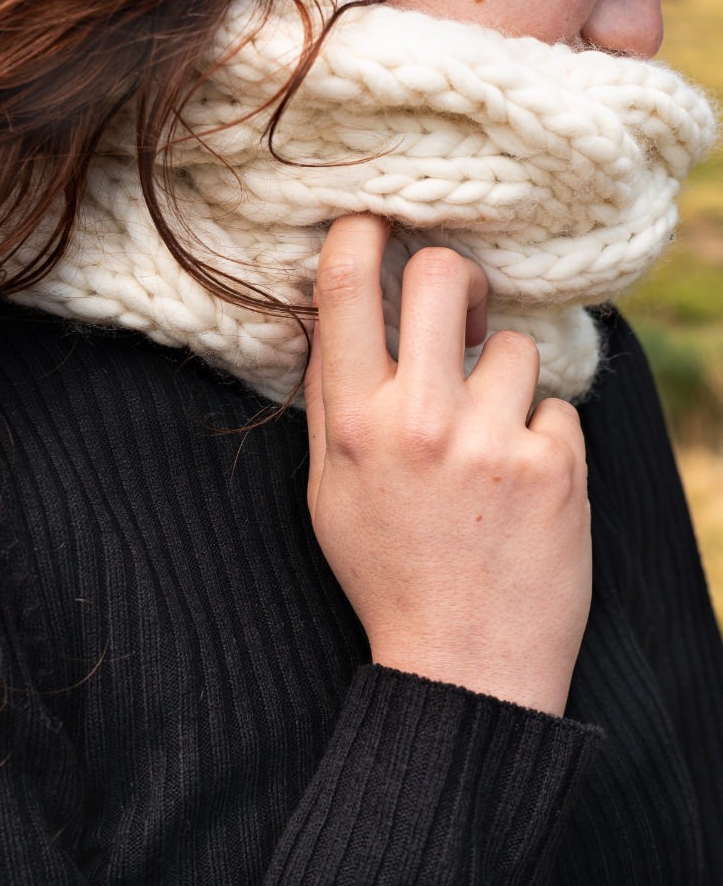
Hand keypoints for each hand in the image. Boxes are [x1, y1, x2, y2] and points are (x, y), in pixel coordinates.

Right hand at [305, 214, 591, 715]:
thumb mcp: (328, 492)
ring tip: (491, 440)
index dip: (359, 231)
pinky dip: (541, 434)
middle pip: (441, 274)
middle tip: (457, 307)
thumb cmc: (388, 572)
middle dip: (452, 276)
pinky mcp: (557, 464)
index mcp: (354, 423)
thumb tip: (334, 317)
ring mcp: (494, 440)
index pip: (345, 288)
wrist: (465, 664)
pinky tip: (523, 483)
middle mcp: (421, 420)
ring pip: (511, 343)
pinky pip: (555, 404)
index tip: (375, 221)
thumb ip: (329, 402)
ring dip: (503, 380)